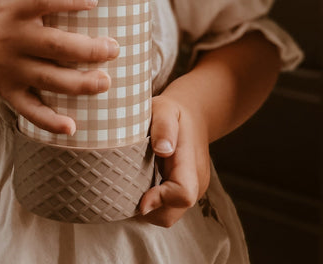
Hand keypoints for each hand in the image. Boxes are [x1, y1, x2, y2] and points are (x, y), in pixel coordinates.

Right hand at [0, 0, 119, 133]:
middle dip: (86, 50)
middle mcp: (14, 39)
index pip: (43, 1)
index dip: (68, 0)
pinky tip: (73, 128)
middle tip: (114, 49)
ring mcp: (10, 68)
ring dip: (79, 85)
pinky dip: (49, 121)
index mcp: (15, 9)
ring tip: (107, 83)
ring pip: (48, 80)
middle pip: (53, 47)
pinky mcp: (8, 91)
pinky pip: (29, 109)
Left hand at [138, 91, 211, 226]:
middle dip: (147, 209)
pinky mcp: (186, 190)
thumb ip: (163, 127)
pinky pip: (168, 207)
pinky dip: (153, 202)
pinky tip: (140, 183)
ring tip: (132, 184)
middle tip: (126, 189)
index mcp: (190, 162)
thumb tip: (162, 149)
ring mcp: (193, 189)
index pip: (183, 194)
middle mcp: (196, 181)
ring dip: (149, 207)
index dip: (160, 200)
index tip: (139, 196)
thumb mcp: (165, 108)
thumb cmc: (173, 111)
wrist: (193, 113)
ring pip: (168, 215)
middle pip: (171, 214)